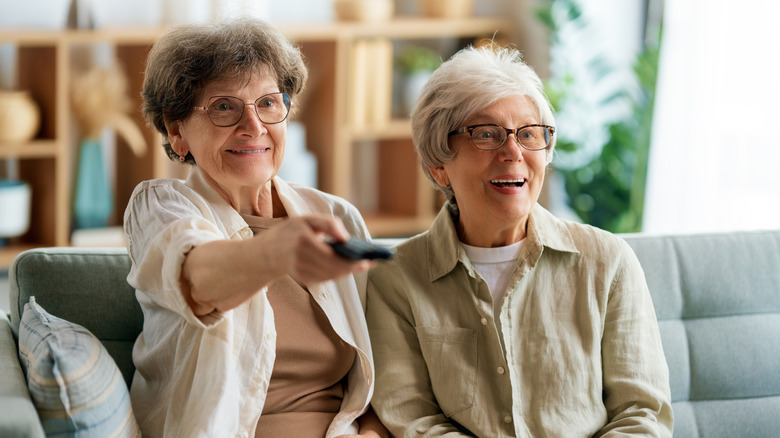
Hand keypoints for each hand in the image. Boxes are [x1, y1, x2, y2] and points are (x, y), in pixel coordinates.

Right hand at [256, 214, 372, 285]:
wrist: (268, 252)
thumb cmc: (291, 231)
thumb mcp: (308, 219)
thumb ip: (329, 224)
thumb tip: (347, 238)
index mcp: (302, 240)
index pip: (332, 256)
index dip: (351, 261)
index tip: (367, 260)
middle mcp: (300, 258)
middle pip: (334, 269)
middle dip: (352, 267)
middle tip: (366, 262)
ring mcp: (300, 271)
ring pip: (332, 275)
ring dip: (346, 271)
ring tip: (358, 263)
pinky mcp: (303, 279)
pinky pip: (325, 278)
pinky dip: (336, 273)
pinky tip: (343, 266)